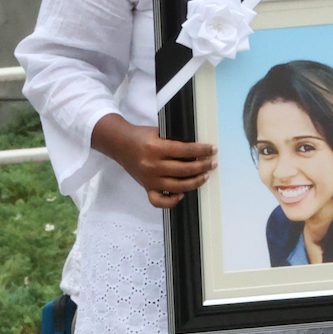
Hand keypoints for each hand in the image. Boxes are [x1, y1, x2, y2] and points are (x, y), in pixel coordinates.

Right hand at [91, 113, 216, 207]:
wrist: (119, 144)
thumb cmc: (142, 136)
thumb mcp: (159, 132)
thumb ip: (175, 140)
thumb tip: (199, 148)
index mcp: (156, 148)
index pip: (185, 151)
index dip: (201, 150)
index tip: (213, 149)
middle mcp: (152, 165)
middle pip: (183, 170)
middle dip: (202, 166)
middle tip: (213, 163)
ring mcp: (148, 179)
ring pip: (176, 187)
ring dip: (194, 182)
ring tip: (205, 176)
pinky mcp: (146, 187)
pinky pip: (159, 201)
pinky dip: (171, 201)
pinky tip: (182, 194)